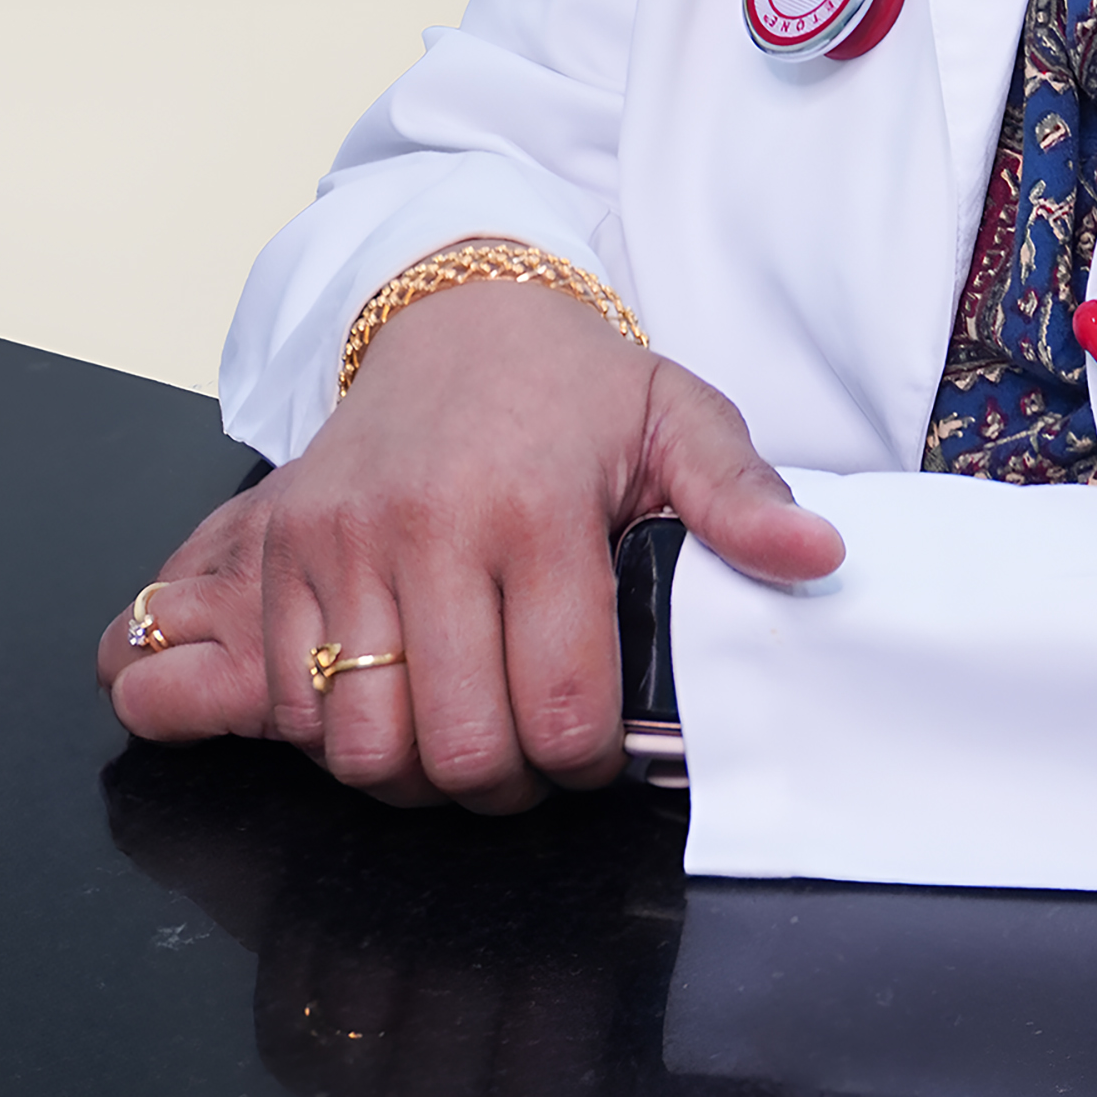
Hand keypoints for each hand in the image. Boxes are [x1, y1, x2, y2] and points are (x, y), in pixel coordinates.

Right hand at [96, 274, 842, 810]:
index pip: (560, 708)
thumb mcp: (676, 415)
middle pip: (459, 747)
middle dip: (507, 782)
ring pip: (363, 746)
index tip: (597, 743)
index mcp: (534, 506)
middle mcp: (425, 527)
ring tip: (463, 730)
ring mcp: (339, 543)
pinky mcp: (280, 553)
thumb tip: (817, 557)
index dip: (588, 760)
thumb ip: (742, 496)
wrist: (453, 314)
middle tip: (532, 753)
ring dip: (417, 771)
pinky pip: (290, 707)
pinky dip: (338, 732)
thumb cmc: (571, 383)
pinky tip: (395, 693)